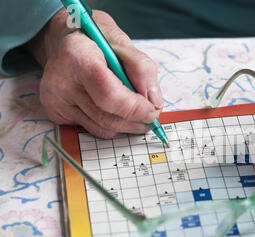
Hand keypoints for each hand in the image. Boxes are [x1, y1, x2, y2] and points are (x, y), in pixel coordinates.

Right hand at [27, 9, 162, 138]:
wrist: (67, 43)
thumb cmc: (98, 43)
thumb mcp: (125, 45)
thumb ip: (143, 71)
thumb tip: (154, 104)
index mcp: (78, 57)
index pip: (109, 95)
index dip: (134, 108)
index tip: (152, 111)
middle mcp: (61, 81)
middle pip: (106, 117)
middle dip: (135, 122)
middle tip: (151, 118)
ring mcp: (55, 99)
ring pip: (101, 129)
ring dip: (125, 127)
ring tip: (137, 116)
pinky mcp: (56, 113)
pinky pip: (91, 129)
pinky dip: (109, 125)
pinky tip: (113, 111)